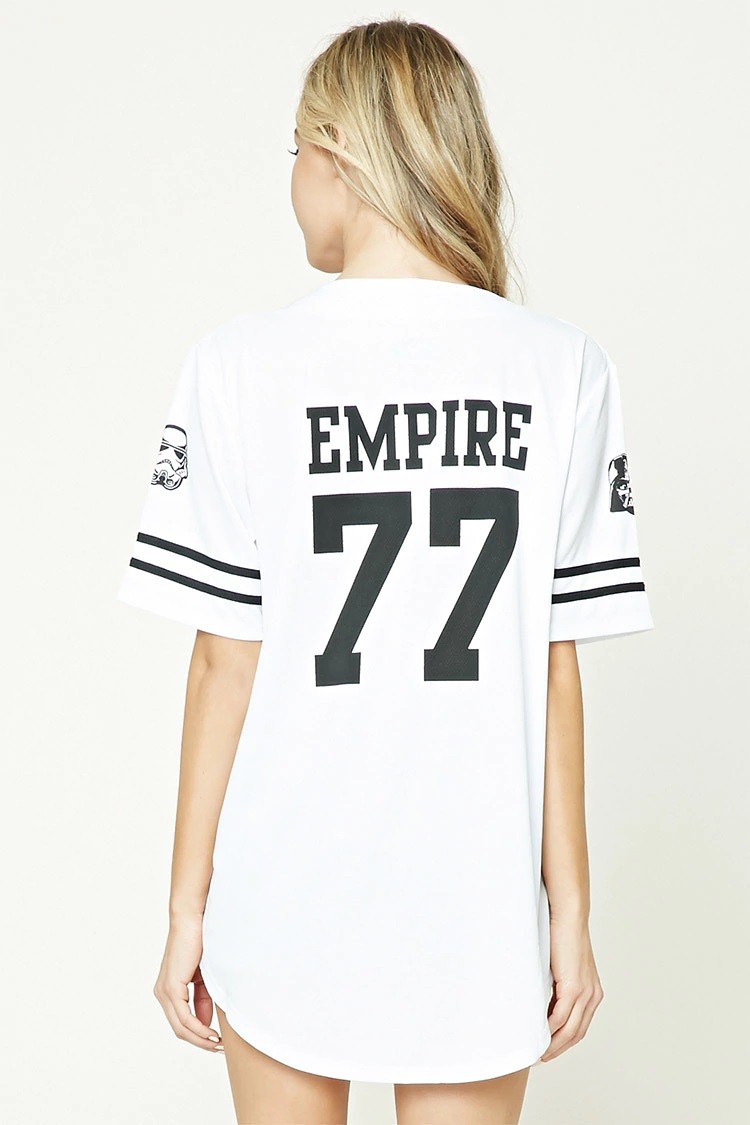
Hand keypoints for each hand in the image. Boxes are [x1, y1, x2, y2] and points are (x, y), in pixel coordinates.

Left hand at [153, 913, 223, 1052]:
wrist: (192, 919)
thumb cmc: (200, 942)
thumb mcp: (203, 977)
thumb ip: (202, 1000)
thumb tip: (205, 1024)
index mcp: (168, 990)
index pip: (182, 1022)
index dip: (199, 1035)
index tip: (217, 1041)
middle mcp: (162, 994)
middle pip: (179, 1030)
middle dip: (200, 1042)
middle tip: (219, 1048)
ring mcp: (164, 991)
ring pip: (180, 1027)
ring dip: (200, 1039)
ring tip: (218, 1044)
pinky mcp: (171, 987)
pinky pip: (184, 1017)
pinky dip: (199, 1028)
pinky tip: (212, 1033)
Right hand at [540, 913, 603, 1061]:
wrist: (568, 916)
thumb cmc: (562, 935)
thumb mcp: (563, 966)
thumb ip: (558, 984)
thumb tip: (542, 998)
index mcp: (593, 992)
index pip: (580, 1026)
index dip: (564, 1041)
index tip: (549, 1048)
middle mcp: (592, 996)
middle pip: (576, 1034)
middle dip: (558, 1048)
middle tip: (540, 1056)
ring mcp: (585, 993)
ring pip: (569, 1031)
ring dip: (552, 1044)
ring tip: (537, 1052)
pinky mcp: (573, 988)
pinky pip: (559, 1017)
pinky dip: (548, 1029)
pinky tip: (537, 1034)